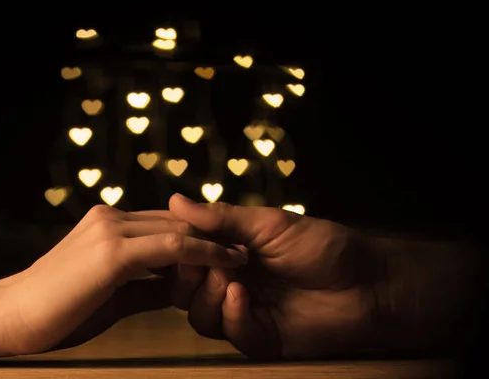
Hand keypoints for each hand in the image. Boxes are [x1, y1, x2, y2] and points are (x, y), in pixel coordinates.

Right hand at [0, 204, 247, 354]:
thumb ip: (146, 286)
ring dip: (214, 242)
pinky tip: (228, 262)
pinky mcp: (114, 251)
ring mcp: (112, 230)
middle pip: (177, 221)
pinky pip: (174, 246)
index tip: (226, 250)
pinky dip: (205, 253)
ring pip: (179, 228)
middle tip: (245, 250)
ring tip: (244, 255)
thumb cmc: (59, 312)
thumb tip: (178, 288)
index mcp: (108, 223)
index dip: (198, 236)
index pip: (164, 223)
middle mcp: (111, 217)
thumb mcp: (112, 296)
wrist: (12, 316)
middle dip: (212, 235)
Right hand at [167, 194, 385, 359]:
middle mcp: (230, 285)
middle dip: (187, 277)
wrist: (366, 281)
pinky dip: (231, 315)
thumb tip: (174, 201)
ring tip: (228, 279)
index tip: (175, 239)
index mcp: (229, 256)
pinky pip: (231, 333)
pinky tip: (241, 296)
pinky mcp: (261, 339)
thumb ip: (222, 218)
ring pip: (200, 316)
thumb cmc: (320, 244)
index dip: (177, 251)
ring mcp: (244, 314)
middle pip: (184, 291)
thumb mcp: (268, 224)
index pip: (186, 258)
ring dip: (207, 296)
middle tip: (203, 262)